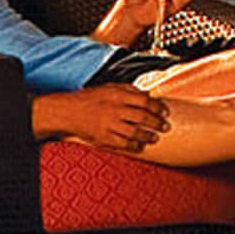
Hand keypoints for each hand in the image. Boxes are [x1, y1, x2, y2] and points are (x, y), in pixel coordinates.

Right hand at [32, 83, 168, 153]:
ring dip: (148, 136)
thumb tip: (148, 94)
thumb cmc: (90, 98)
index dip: (157, 107)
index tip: (165, 112)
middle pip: (142, 117)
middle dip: (156, 123)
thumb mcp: (110, 87)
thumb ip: (129, 89)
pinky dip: (134, 146)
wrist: (68, 111)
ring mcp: (109, 124)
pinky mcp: (103, 137)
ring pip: (134, 132)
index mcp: (118, 95)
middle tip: (166, 127)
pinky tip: (140, 146)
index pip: (144, 100)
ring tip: (155, 137)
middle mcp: (115, 109)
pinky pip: (122, 144)